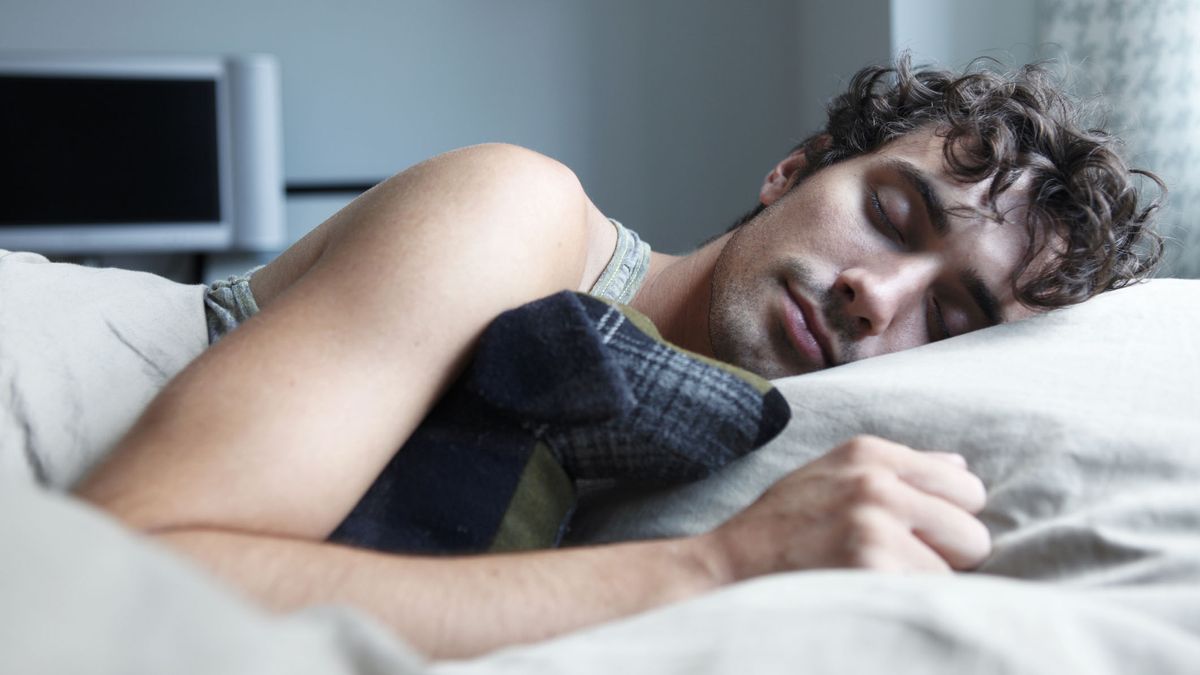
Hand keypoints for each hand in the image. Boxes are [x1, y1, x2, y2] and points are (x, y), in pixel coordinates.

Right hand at [698, 435, 989, 580]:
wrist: (725, 569)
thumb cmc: (780, 527)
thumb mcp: (829, 475)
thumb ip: (895, 468)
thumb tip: (962, 466)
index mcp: (868, 452)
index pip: (965, 486)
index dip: (947, 519)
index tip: (916, 535)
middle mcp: (874, 482)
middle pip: (972, 532)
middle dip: (946, 558)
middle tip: (898, 567)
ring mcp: (872, 525)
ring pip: (952, 574)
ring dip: (921, 587)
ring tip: (874, 583)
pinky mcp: (870, 569)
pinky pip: (927, 599)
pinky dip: (905, 606)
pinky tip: (868, 598)